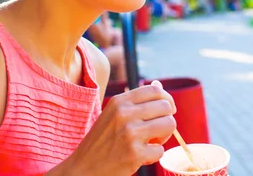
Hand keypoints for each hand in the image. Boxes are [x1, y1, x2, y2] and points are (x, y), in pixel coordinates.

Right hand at [58, 83, 176, 175]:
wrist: (82, 168)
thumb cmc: (100, 141)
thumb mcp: (112, 114)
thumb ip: (135, 101)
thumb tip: (158, 85)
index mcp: (119, 101)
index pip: (155, 90)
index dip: (167, 99)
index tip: (167, 110)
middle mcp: (124, 114)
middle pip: (166, 107)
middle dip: (166, 119)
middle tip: (156, 131)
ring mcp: (130, 133)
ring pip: (169, 124)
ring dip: (164, 136)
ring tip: (151, 143)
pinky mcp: (135, 154)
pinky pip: (161, 150)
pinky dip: (153, 156)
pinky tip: (140, 157)